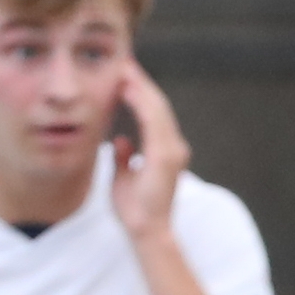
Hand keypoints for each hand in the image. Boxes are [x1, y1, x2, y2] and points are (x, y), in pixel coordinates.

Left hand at [107, 64, 191, 240]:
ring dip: (141, 88)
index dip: (139, 93)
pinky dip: (142, 104)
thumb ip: (125, 158)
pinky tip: (130, 90)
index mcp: (165, 151)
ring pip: (158, 110)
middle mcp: (174, 147)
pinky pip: (154, 123)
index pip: (153, 114)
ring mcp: (172, 151)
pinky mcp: (166, 156)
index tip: (124, 75)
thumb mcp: (124, 177)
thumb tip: (121, 140)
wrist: (147, 231)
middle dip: (141, 83)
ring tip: (126, 70)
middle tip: (124, 63)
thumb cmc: (135, 210)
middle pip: (158, 106)